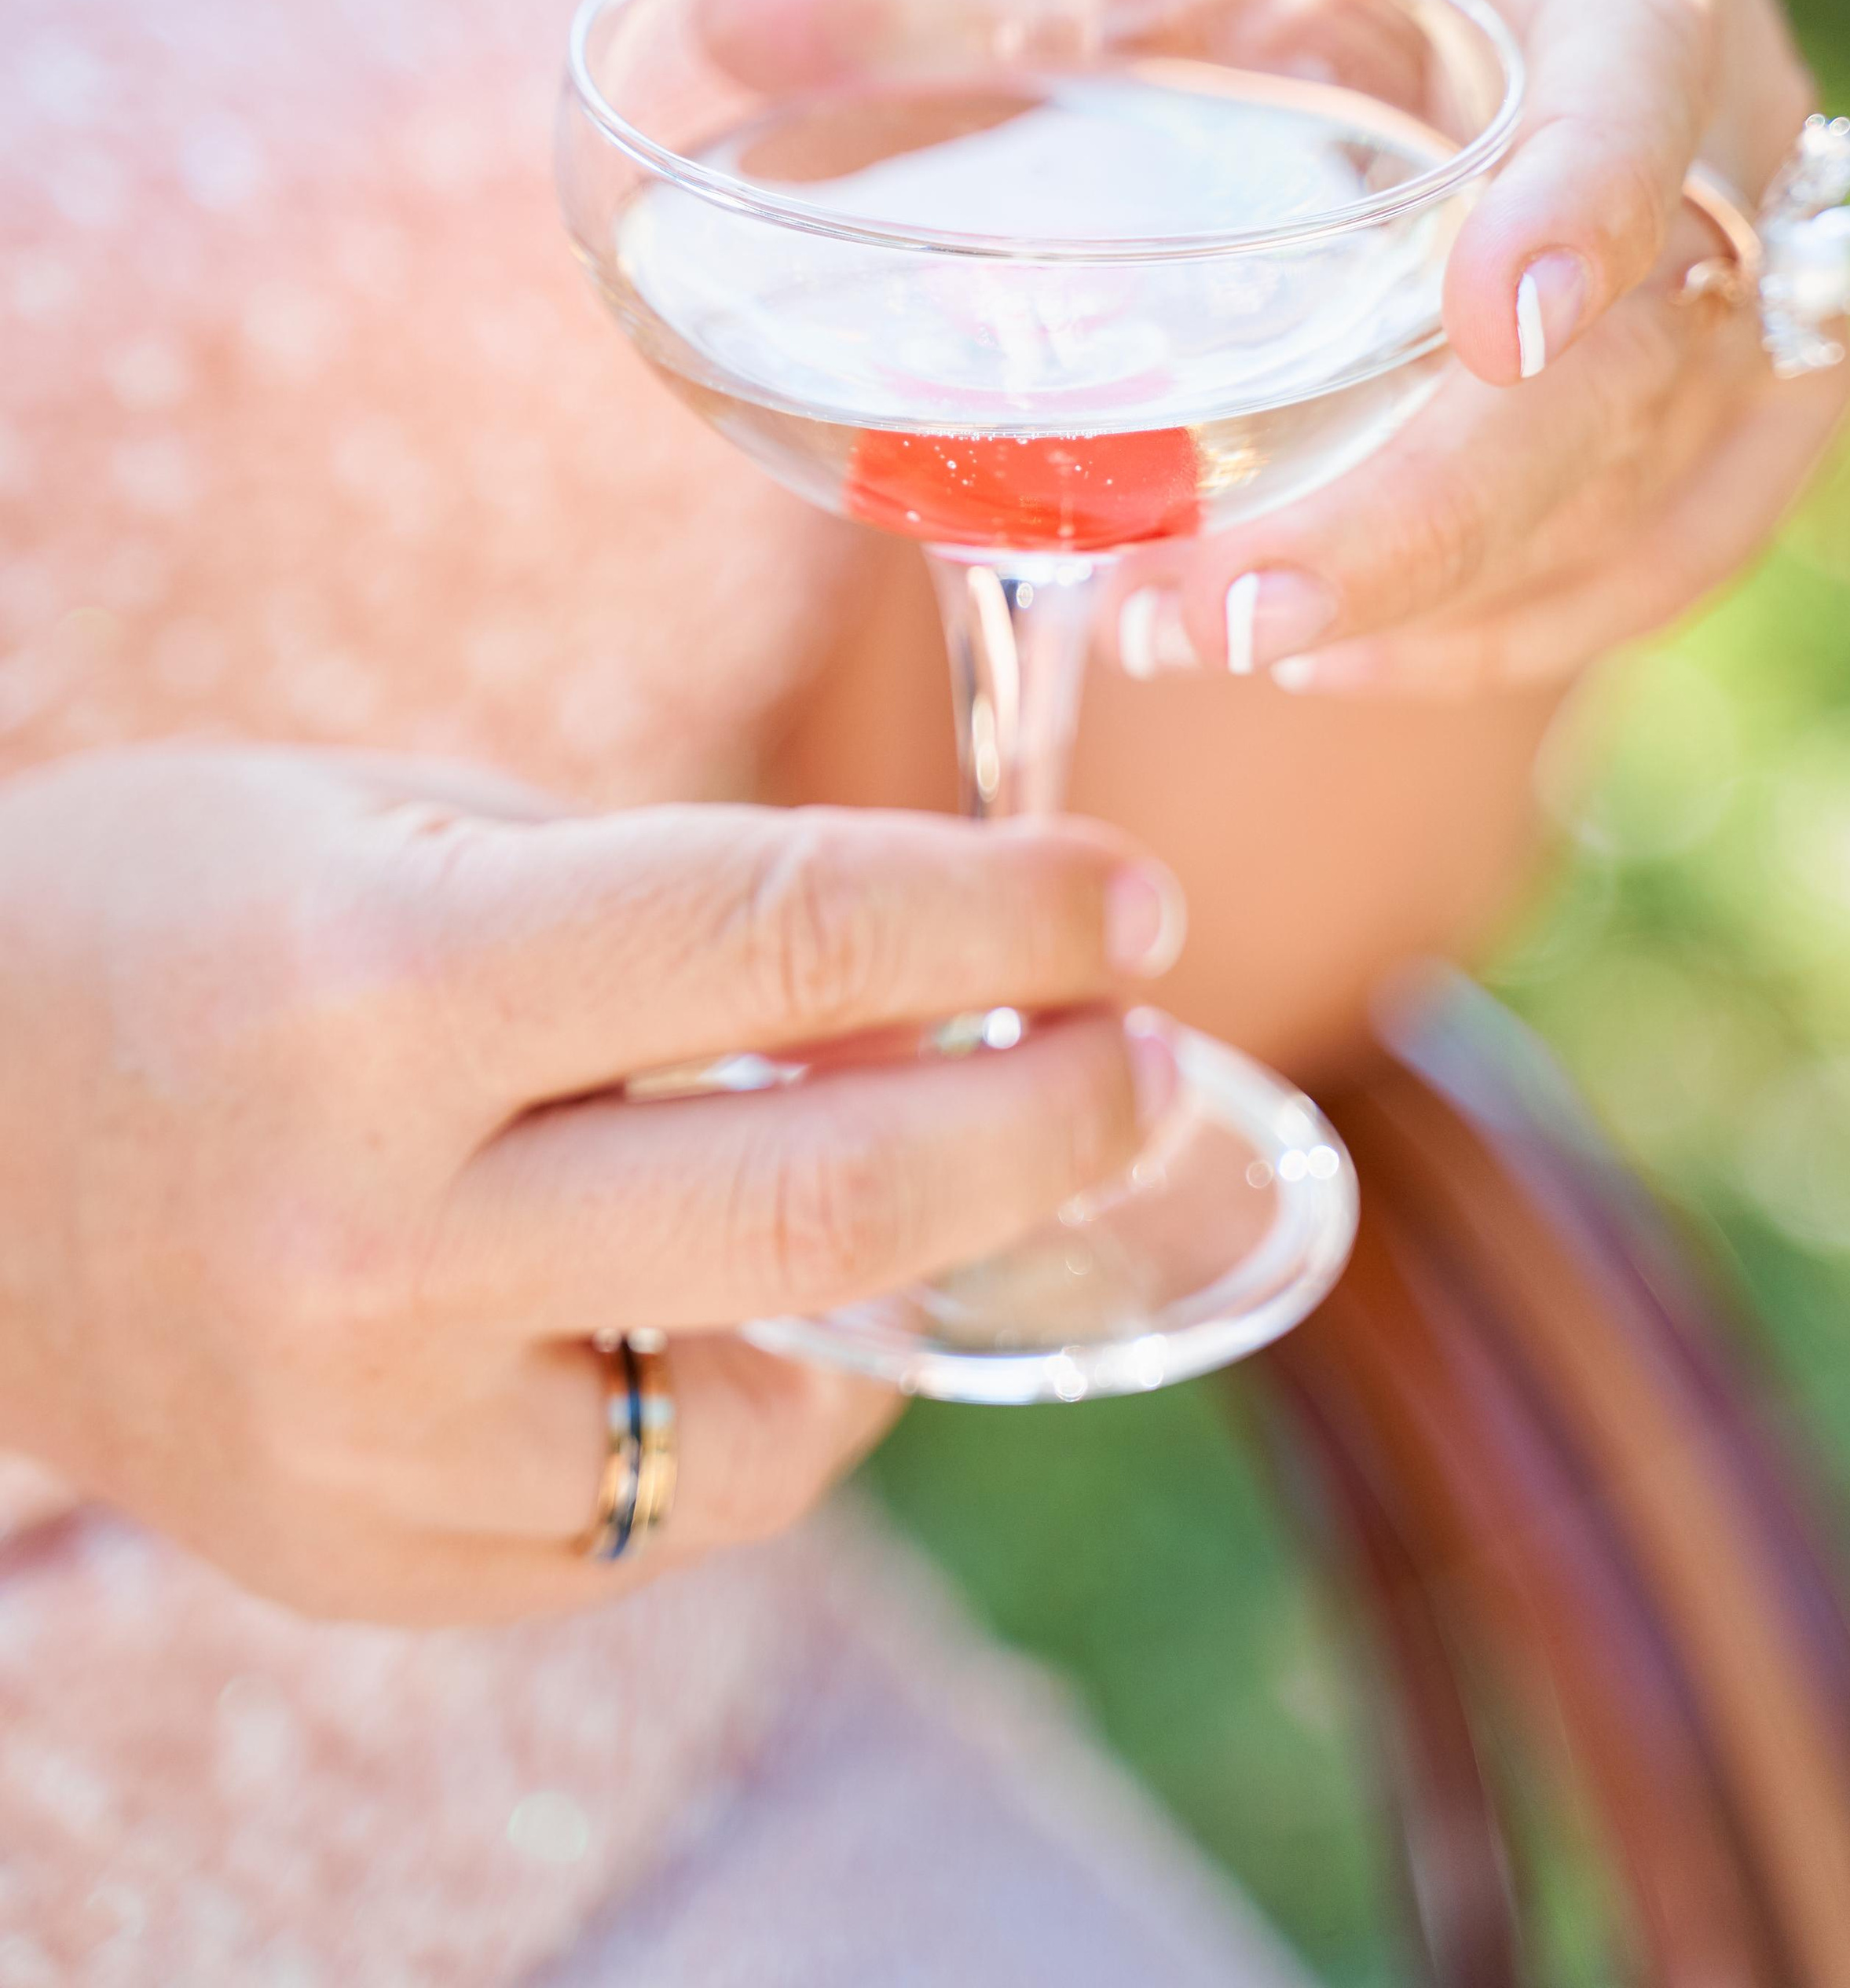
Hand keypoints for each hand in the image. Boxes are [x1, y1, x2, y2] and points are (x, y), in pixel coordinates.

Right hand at [0, 745, 1177, 1621]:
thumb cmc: (172, 916)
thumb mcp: (398, 824)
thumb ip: (666, 905)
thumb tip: (938, 959)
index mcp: (383, 988)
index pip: (783, 940)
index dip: (1001, 913)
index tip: (1130, 901)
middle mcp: (377, 1239)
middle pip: (829, 1207)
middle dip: (1044, 1123)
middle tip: (1144, 1060)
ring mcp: (369, 1437)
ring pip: (775, 1412)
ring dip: (914, 1291)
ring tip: (946, 1181)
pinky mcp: (366, 1560)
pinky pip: (653, 1513)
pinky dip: (750, 1404)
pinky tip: (749, 1310)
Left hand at [1093, 0, 1849, 695]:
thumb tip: (717, 16)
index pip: (1635, 68)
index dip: (1583, 197)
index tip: (1493, 325)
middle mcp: (1720, 106)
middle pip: (1642, 347)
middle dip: (1431, 510)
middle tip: (1216, 613)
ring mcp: (1750, 254)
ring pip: (1660, 464)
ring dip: (1447, 586)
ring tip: (1209, 635)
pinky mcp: (1736, 374)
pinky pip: (1689, 529)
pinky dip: (1537, 615)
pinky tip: (1352, 653)